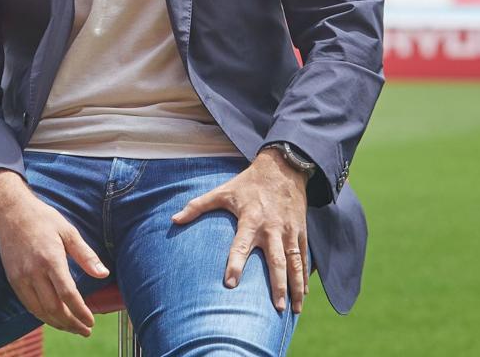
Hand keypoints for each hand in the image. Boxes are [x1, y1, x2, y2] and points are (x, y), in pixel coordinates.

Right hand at [0, 169, 109, 335]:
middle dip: (71, 324)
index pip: (68, 294)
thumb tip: (103, 274)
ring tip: (73, 328)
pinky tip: (54, 318)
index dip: (81, 312)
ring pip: (40, 311)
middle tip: (85, 330)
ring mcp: (21, 277)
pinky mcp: (13, 279)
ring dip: (58, 324)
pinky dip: (42, 316)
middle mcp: (34, 271)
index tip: (91, 321)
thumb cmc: (43, 219)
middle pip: (54, 308)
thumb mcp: (68, 231)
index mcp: (50, 258)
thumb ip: (86, 255)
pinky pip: (28, 305)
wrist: (10, 212)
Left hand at [169, 151, 309, 312]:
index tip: (230, 284)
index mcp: (250, 219)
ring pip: (295, 263)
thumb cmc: (247, 183)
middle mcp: (271, 228)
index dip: (235, 264)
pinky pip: (304, 257)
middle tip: (277, 308)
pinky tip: (304, 294)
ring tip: (295, 310)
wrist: (282, 169)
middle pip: (276, 261)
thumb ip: (197, 206)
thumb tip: (174, 220)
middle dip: (277, 286)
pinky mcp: (300, 232)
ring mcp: (288, 232)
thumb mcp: (222, 191)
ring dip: (295, 287)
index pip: (240, 245)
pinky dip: (305, 276)